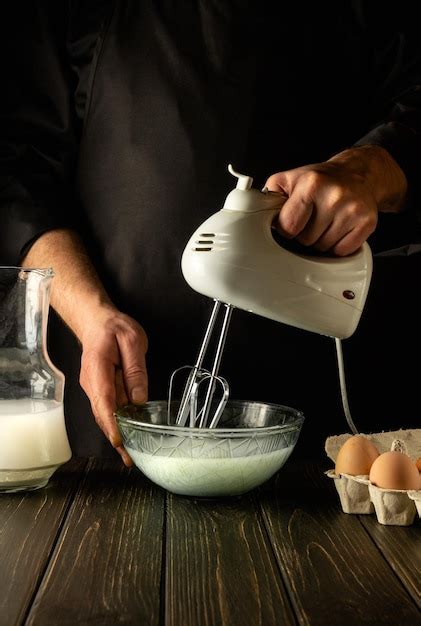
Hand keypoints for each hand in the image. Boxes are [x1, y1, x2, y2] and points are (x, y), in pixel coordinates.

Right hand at [79, 306, 148, 466]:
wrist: (96, 321)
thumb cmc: (114, 328)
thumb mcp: (132, 340)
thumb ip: (136, 370)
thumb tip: (138, 399)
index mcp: (98, 368)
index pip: (104, 400)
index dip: (112, 423)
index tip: (120, 440)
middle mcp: (91, 382)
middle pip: (102, 414)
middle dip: (116, 437)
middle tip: (130, 458)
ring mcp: (93, 387)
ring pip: (104, 414)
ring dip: (116, 433)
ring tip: (130, 454)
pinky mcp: (99, 389)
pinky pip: (107, 408)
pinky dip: (116, 423)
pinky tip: (127, 435)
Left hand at [265, 145, 406, 255]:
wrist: (358, 173)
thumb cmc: (320, 179)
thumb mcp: (289, 179)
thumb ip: (268, 197)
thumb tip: (254, 216)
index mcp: (311, 184)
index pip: (288, 227)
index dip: (287, 228)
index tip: (291, 220)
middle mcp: (334, 196)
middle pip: (306, 240)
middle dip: (305, 233)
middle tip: (313, 217)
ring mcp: (353, 210)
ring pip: (323, 248)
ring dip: (321, 240)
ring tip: (326, 221)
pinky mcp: (367, 223)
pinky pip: (342, 251)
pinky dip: (338, 245)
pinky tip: (339, 228)